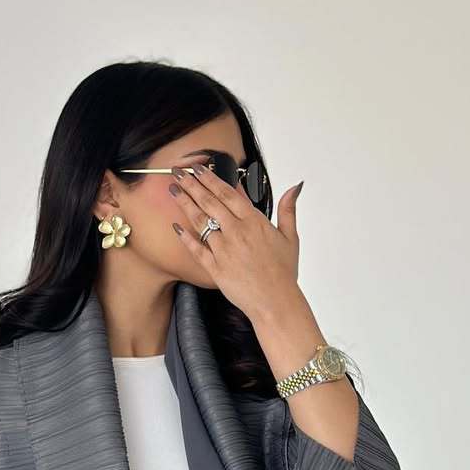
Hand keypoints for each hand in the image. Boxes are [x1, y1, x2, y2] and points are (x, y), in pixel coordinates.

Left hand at [169, 162, 304, 321]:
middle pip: (210, 202)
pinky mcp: (215, 268)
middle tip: (178, 172)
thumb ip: (288, 209)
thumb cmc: (283, 273)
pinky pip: (196, 249)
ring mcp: (224, 250)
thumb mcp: (290, 238)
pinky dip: (185, 237)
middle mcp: (237, 232)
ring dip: (185, 204)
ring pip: (200, 222)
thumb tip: (295, 187)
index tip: (199, 168)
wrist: (275, 302)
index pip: (228, 193)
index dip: (211, 179)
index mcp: (254, 222)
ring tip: (173, 191)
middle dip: (192, 184)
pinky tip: (176, 226)